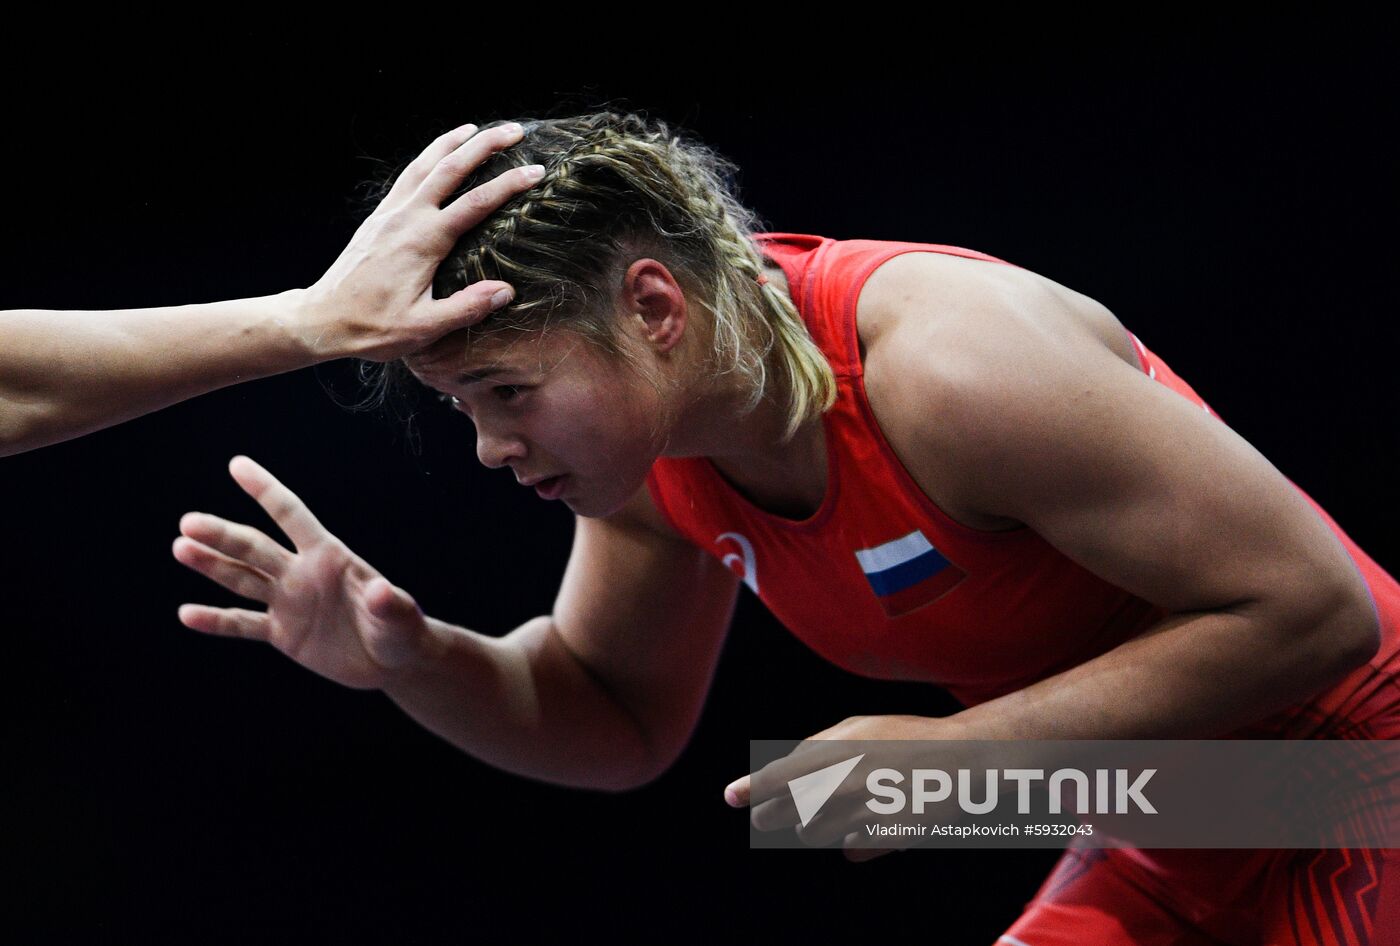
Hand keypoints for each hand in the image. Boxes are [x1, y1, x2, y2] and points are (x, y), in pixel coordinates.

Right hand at [172, 455, 439, 690]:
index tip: (237, 464)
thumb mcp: (400, 616)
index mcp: (329, 557)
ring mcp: (290, 602)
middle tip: (189, 522)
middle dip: (223, 535)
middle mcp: (302, 573)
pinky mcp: (284, 634)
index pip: (292, 515)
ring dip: (212, 566)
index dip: (266, 490)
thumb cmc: (403, 630)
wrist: (395, 661)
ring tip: (181, 548)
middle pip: (256, 548)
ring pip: (243, 580)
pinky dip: (216, 621)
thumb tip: (382, 591)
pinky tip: (187, 614)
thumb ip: (390, 603)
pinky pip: (244, 625)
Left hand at [295, 121, 542, 361]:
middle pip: (451, 167)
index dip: (510, 185)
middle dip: (486, 145)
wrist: (323, 318)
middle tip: (516, 131)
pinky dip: (428, 157)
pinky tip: (437, 155)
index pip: (476, 203)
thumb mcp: (424, 328)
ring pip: (425, 163)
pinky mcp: (379, 217)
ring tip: (477, 128)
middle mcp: (407, 217)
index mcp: (424, 241)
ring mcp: (390, 213)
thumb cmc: (373, 327)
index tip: (537, 172)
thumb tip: (506, 291)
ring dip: (453, 141)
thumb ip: (466, 308)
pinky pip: (408, 176)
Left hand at [724, 714, 957, 862]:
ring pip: (813, 833)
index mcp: (836, 750)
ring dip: (814, 826)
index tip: (732, 798)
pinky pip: (849, 847)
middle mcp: (845, 781)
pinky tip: (870, 819)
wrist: (962, 758)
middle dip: (771, 815)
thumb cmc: (905, 738)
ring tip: (837, 808)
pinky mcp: (885, 836)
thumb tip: (781, 774)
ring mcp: (865, 811)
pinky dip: (851, 838)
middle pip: (787, 811)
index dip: (751, 789)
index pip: (778, 776)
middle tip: (766, 817)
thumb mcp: (858, 728)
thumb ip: (817, 749)